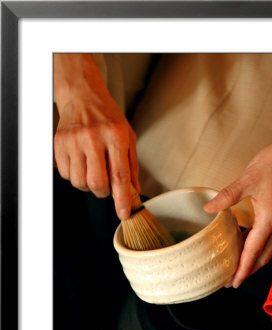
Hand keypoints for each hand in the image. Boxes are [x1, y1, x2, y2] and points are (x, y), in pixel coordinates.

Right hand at [53, 54, 138, 220]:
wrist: (82, 95)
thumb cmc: (108, 116)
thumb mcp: (128, 136)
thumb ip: (131, 165)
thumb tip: (134, 191)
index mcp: (115, 136)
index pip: (120, 175)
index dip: (122, 199)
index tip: (124, 214)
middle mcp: (93, 138)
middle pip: (97, 183)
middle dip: (104, 192)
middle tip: (106, 185)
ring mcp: (73, 141)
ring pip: (79, 182)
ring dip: (89, 185)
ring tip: (93, 169)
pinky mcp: (59, 144)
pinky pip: (65, 175)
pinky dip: (75, 176)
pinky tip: (81, 163)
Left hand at [204, 122, 271, 287]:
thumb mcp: (248, 179)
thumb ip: (227, 196)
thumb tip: (209, 210)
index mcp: (269, 220)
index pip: (253, 252)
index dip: (242, 270)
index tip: (233, 283)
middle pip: (262, 257)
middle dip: (247, 270)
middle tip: (230, 280)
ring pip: (266, 248)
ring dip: (251, 258)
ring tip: (234, 264)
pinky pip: (267, 235)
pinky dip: (254, 243)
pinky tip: (242, 240)